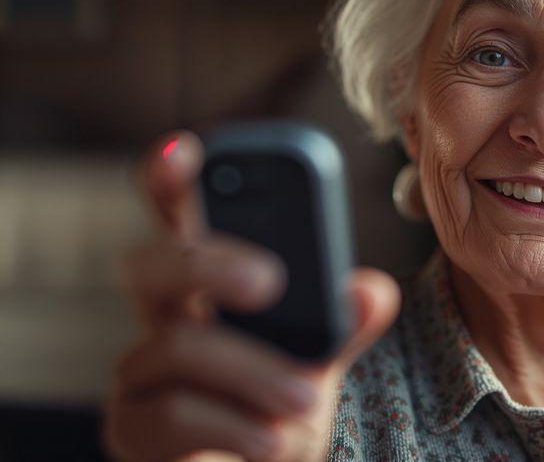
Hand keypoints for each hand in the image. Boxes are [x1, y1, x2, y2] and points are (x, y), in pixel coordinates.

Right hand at [104, 131, 400, 461]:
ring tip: (303, 399)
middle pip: (148, 264)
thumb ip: (343, 319)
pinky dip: (233, 426)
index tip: (186, 148)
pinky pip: (169, 415)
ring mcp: (141, 372)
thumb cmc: (281, 396)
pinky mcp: (135, 428)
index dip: (169, 178)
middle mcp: (165, 316)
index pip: (178, 217)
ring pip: (176, 347)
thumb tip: (371, 290)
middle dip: (207, 262)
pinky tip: (273, 440)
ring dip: (252, 372)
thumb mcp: (321, 352)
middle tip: (269, 282)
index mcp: (209, 281)